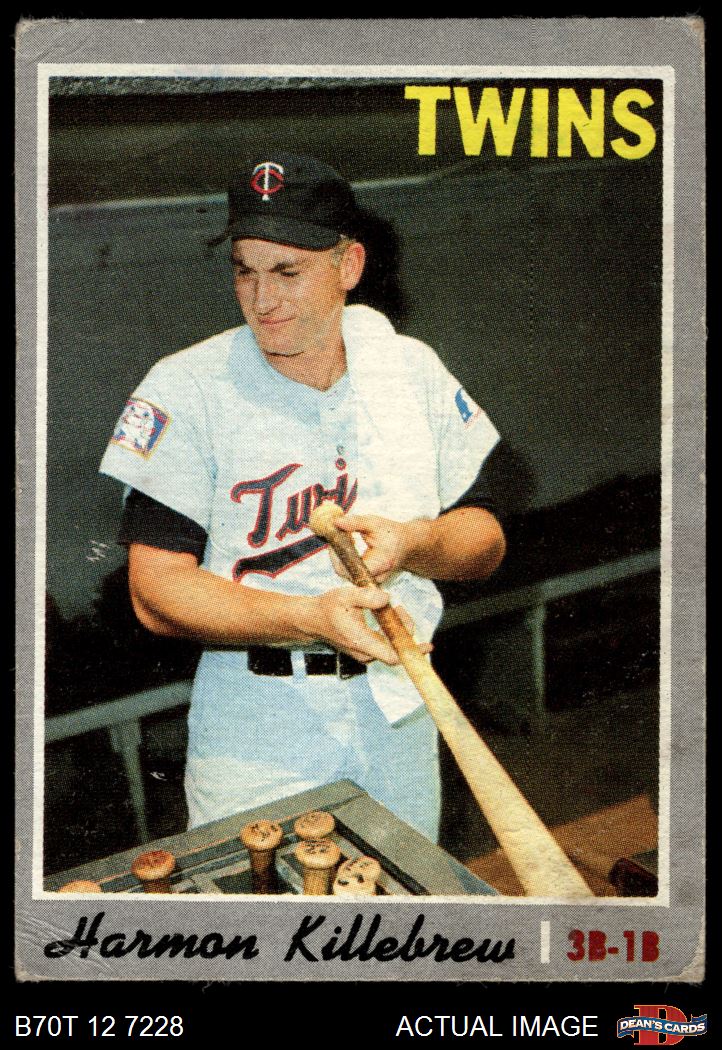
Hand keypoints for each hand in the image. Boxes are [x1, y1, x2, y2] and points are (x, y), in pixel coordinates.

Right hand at [311, 585, 431, 665]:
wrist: (312, 620)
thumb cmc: (328, 608)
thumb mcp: (346, 595)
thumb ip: (367, 596)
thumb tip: (387, 599)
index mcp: (361, 641)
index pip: (392, 656)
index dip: (411, 652)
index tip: (428, 646)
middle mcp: (363, 653)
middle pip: (395, 651)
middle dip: (404, 632)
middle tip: (399, 610)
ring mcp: (363, 654)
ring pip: (390, 649)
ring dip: (397, 632)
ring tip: (393, 610)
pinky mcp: (363, 651)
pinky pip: (384, 647)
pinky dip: (391, 635)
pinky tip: (389, 618)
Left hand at [333, 513, 426, 583]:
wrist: (406, 543)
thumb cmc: (391, 533)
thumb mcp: (374, 523)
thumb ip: (355, 522)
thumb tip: (336, 523)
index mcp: (381, 563)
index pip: (350, 569)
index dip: (337, 556)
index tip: (338, 540)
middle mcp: (378, 577)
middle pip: (346, 573)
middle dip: (339, 555)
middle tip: (343, 537)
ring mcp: (374, 581)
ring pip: (348, 574)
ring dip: (344, 557)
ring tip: (350, 540)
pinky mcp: (370, 580)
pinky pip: (353, 574)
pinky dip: (349, 561)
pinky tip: (352, 547)